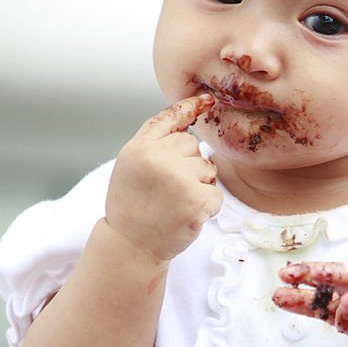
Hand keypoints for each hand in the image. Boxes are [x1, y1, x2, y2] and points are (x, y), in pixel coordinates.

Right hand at [105, 94, 222, 260]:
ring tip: (174, 204)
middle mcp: (157, 158)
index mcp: (140, 147)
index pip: (170, 119)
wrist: (131, 246)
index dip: (190, 108)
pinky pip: (216, 194)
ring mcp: (177, 179)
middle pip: (193, 145)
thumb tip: (189, 117)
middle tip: (166, 190)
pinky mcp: (195, 200)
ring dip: (199, 187)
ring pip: (208, 169)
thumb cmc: (132, 206)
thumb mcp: (131, 165)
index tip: (208, 100)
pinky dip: (207, 207)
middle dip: (187, 165)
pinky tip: (186, 215)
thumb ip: (154, 142)